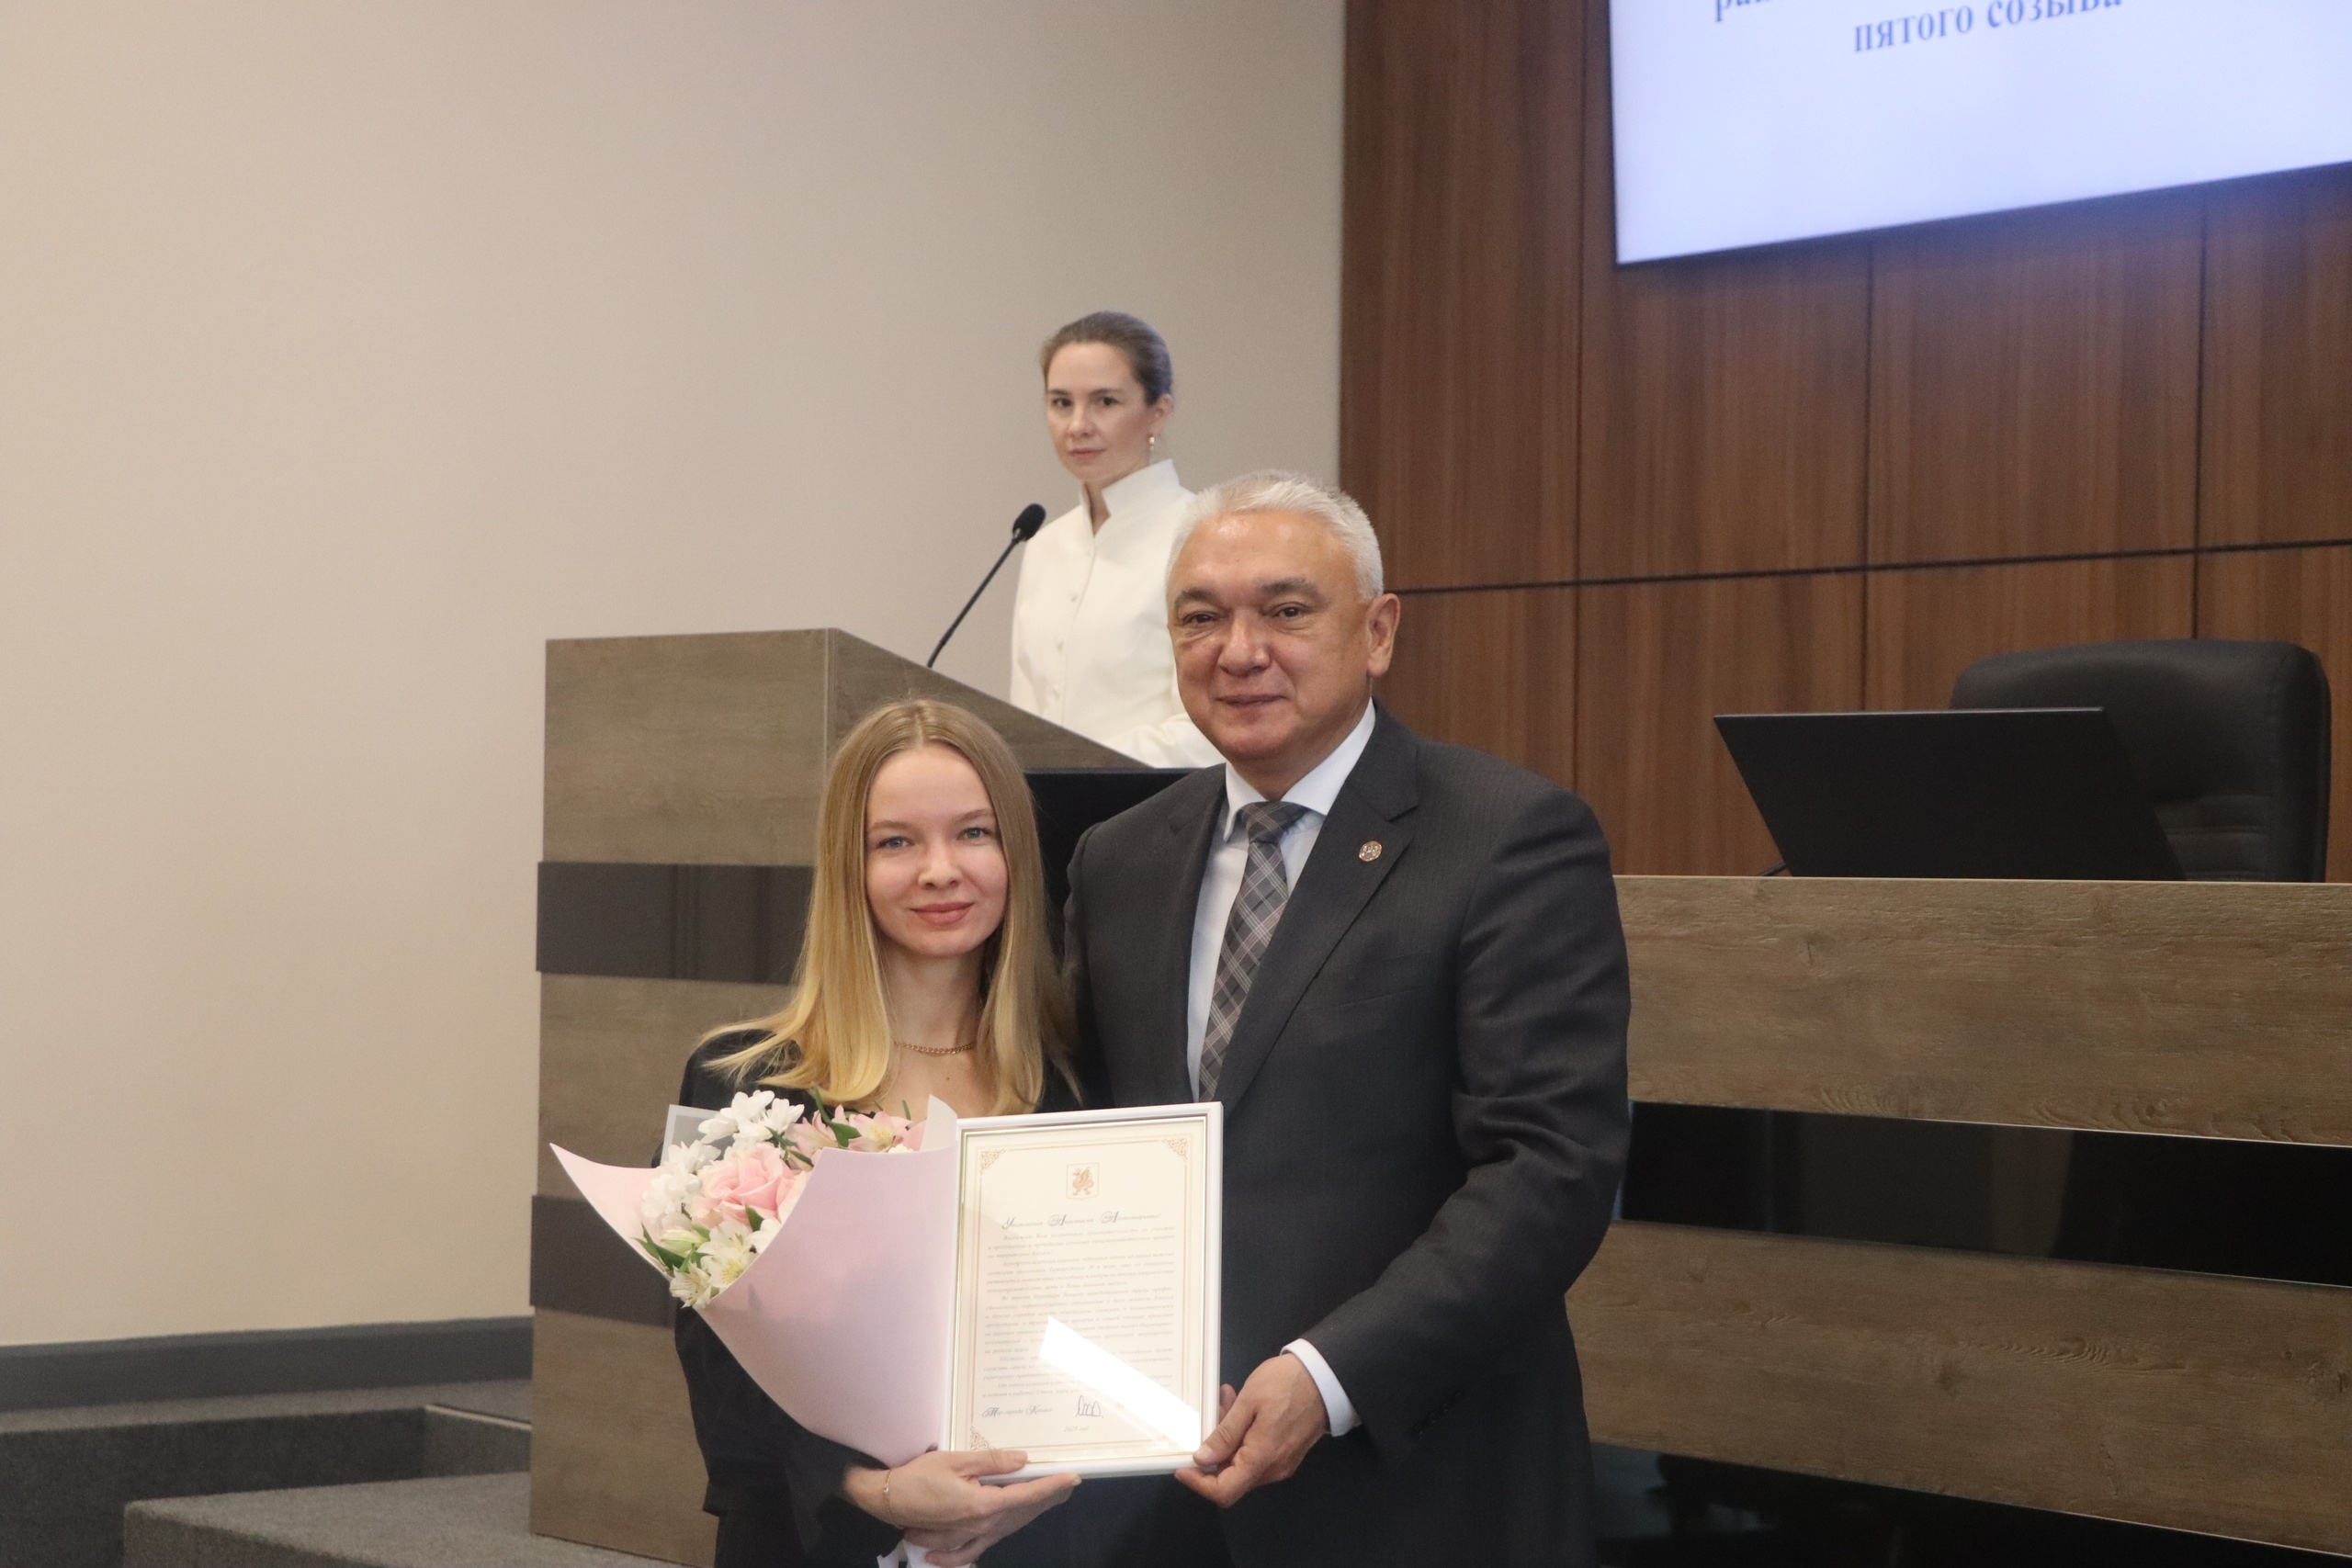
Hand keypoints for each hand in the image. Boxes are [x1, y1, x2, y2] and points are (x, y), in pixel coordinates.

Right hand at [842, 1449, 1077, 1567]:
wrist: (886, 1500)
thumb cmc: (917, 1477)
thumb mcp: (955, 1461)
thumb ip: (991, 1461)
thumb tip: (1021, 1459)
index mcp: (983, 1504)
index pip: (1026, 1495)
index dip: (1051, 1486)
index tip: (1072, 1477)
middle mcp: (981, 1525)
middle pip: (1023, 1512)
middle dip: (1047, 1498)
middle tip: (1068, 1485)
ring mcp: (970, 1535)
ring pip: (1009, 1526)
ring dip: (1031, 1513)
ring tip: (1049, 1501)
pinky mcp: (959, 1539)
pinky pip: (988, 1541)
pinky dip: (1002, 1534)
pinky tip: (1009, 1529)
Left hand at [1176, 1351, 1327, 1506]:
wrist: (1327, 1376)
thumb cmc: (1287, 1384)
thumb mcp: (1249, 1402)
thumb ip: (1224, 1434)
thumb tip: (1202, 1459)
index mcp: (1261, 1459)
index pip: (1223, 1492)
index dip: (1198, 1484)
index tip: (1183, 1466)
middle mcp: (1272, 1469)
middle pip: (1231, 1477)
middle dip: (1213, 1450)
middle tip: (1210, 1414)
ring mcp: (1281, 1462)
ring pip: (1241, 1461)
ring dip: (1227, 1437)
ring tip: (1226, 1400)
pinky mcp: (1286, 1452)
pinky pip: (1255, 1452)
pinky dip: (1242, 1435)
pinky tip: (1241, 1407)